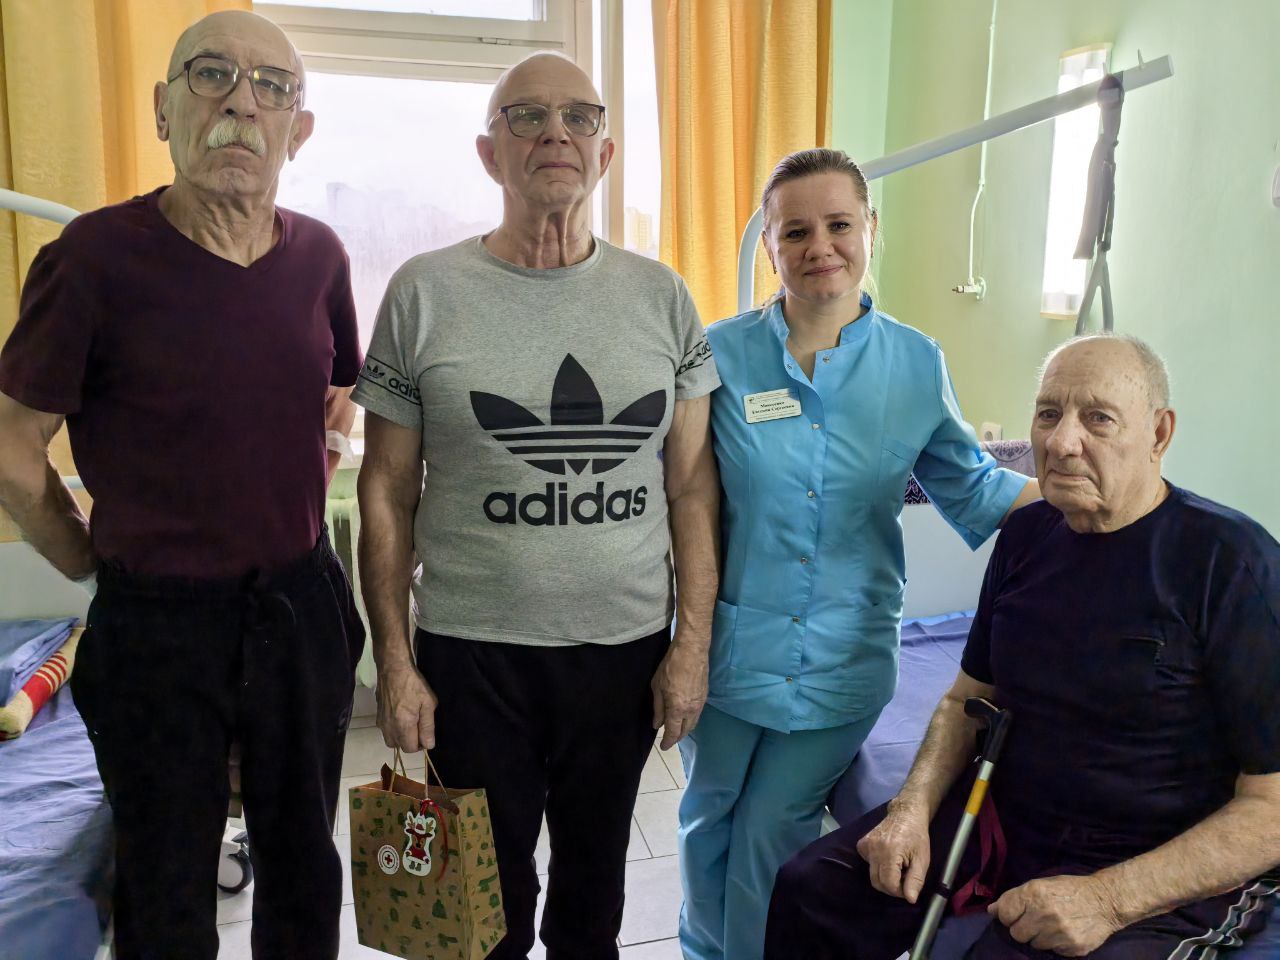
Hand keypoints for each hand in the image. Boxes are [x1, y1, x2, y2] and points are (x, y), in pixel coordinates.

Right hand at [376, 661, 438, 751]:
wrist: (393, 669)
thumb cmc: (414, 684)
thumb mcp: (428, 704)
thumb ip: (428, 726)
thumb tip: (428, 745)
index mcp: (403, 725)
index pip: (410, 749)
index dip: (420, 744)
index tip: (425, 732)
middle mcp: (389, 727)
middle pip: (400, 746)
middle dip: (410, 741)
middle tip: (418, 725)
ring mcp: (381, 722)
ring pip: (391, 740)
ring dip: (401, 736)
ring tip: (409, 721)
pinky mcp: (377, 716)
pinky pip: (386, 730)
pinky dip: (394, 729)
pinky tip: (400, 715)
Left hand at [651, 638, 707, 749]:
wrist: (692, 650)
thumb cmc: (671, 666)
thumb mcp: (657, 686)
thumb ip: (658, 708)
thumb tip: (657, 724)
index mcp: (678, 709)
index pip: (674, 733)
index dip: (668, 742)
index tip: (663, 746)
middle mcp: (691, 710)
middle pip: (686, 731)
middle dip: (677, 737)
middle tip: (669, 738)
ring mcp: (700, 703)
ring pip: (693, 723)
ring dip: (684, 729)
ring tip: (676, 728)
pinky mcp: (705, 696)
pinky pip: (697, 714)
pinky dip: (690, 719)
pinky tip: (684, 716)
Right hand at [856, 798, 932, 902]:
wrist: (905, 814)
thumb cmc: (917, 837)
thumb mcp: (922, 860)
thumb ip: (916, 881)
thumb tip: (910, 900)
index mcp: (890, 852)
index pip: (889, 884)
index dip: (899, 892)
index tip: (909, 887)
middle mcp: (873, 849)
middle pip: (877, 882)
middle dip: (891, 887)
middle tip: (904, 879)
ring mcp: (865, 846)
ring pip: (872, 875)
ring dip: (885, 878)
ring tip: (898, 868)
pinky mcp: (861, 845)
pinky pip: (868, 865)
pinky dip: (878, 867)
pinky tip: (888, 859)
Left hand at [988, 874, 1123, 955]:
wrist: (1105, 901)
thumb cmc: (1069, 890)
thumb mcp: (1041, 884)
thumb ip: (1015, 897)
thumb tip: (991, 910)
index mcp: (1034, 893)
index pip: (1004, 913)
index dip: (1006, 915)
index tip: (1013, 915)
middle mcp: (1044, 913)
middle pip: (1016, 933)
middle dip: (1022, 928)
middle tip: (1034, 921)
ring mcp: (1059, 933)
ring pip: (1033, 944)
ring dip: (1038, 937)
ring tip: (1051, 926)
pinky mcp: (1071, 947)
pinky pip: (1052, 951)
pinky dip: (1054, 944)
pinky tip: (1063, 933)